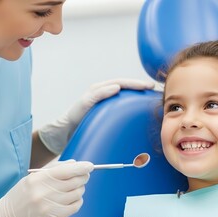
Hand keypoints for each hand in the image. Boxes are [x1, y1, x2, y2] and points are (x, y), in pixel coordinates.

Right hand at [0, 161, 93, 216]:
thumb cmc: (22, 194)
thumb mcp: (33, 177)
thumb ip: (55, 169)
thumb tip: (75, 164)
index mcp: (39, 179)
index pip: (67, 170)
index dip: (82, 167)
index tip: (90, 166)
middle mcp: (44, 192)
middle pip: (75, 181)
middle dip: (83, 177)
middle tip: (83, 175)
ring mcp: (49, 206)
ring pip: (77, 193)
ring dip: (80, 188)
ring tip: (73, 187)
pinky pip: (75, 206)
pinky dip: (77, 200)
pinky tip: (71, 198)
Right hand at [38, 78, 154, 154]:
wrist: (64, 132)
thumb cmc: (86, 127)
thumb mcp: (105, 122)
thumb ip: (117, 118)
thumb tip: (136, 125)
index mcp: (106, 95)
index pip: (125, 87)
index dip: (139, 86)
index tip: (153, 89)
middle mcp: (100, 90)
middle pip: (122, 83)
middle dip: (137, 84)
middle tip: (151, 86)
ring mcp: (92, 94)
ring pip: (112, 84)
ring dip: (127, 84)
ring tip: (140, 85)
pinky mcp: (84, 101)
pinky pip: (97, 94)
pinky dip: (107, 90)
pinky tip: (117, 88)